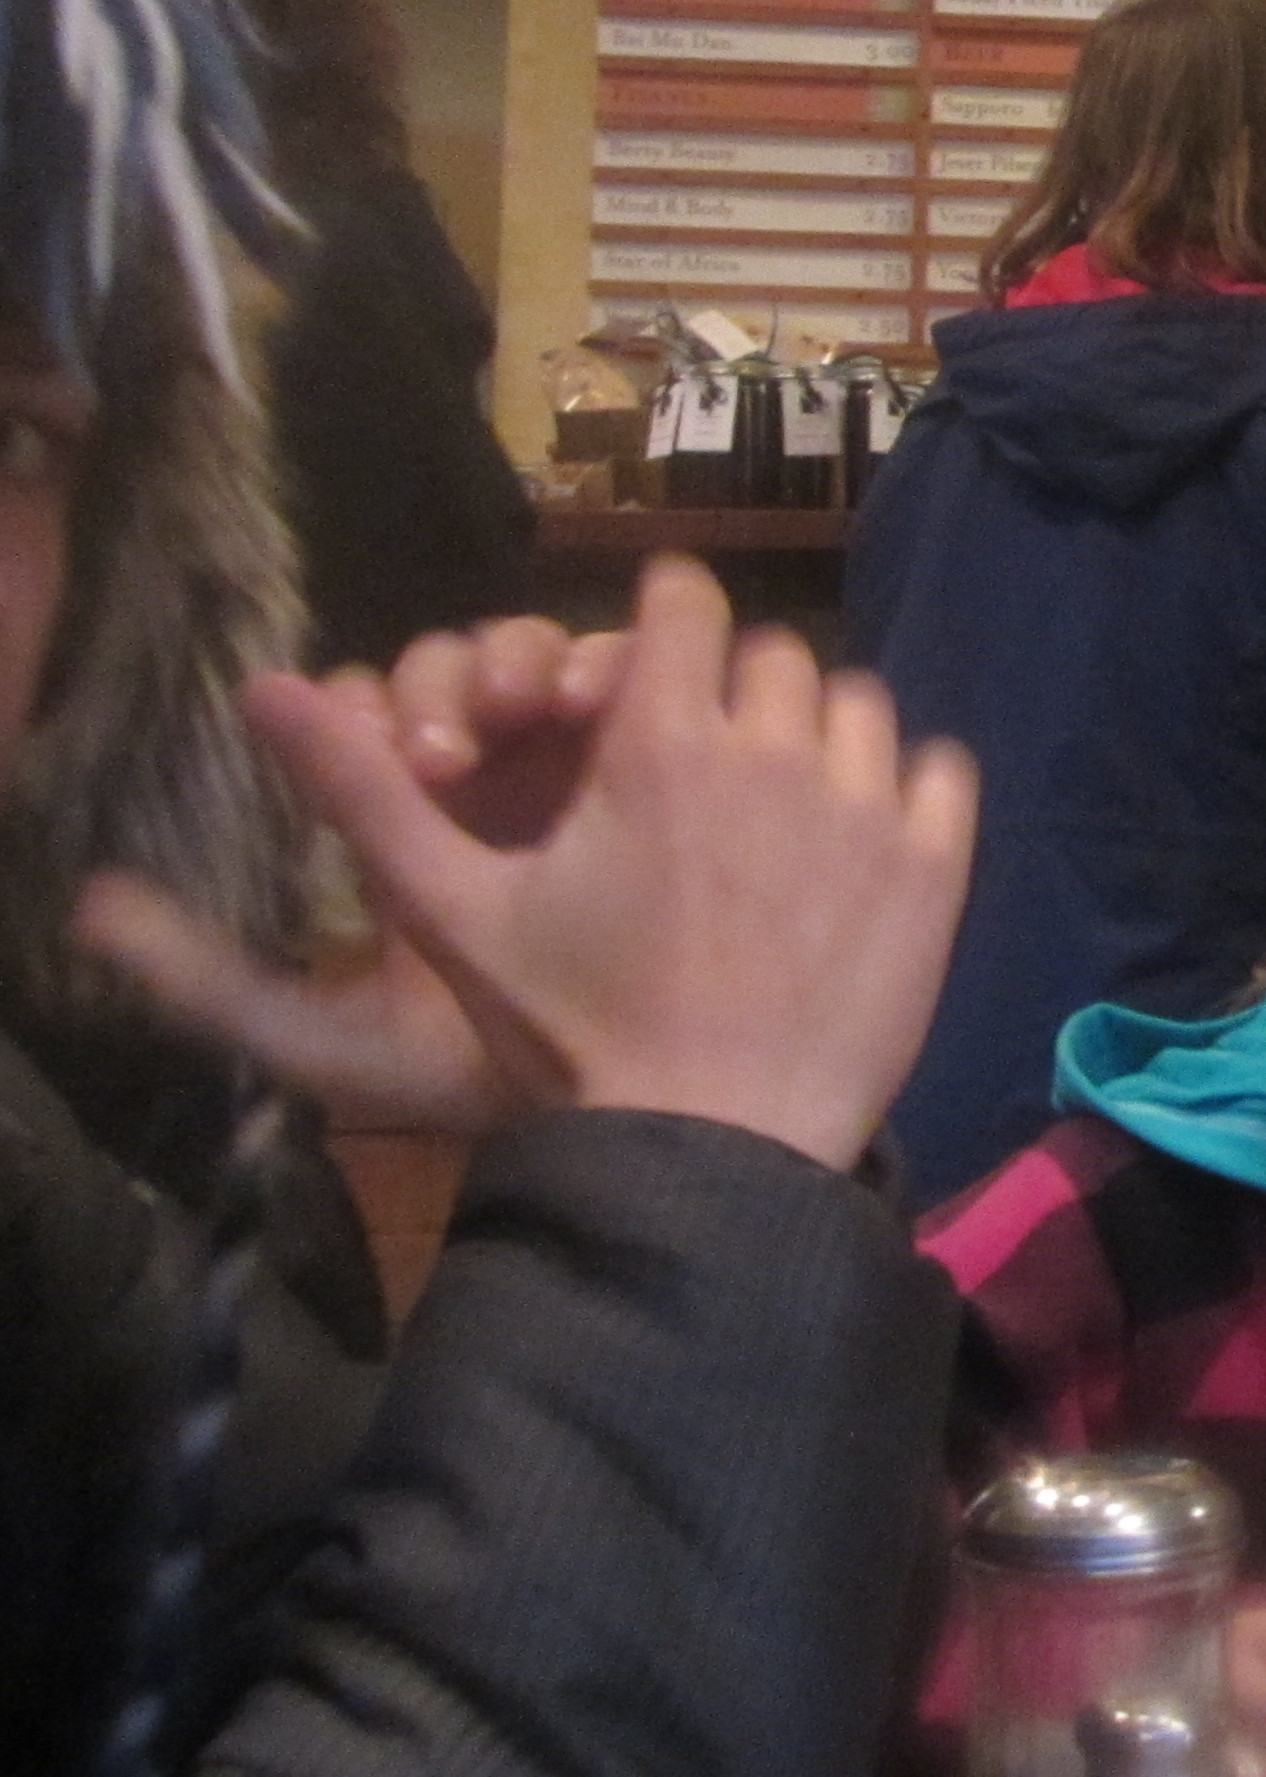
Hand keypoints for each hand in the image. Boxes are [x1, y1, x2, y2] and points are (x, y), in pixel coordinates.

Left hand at [73, 610, 645, 1130]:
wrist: (633, 1118)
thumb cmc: (487, 1074)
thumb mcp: (333, 1040)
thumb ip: (213, 982)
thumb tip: (88, 908)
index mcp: (407, 826)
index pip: (367, 717)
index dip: (367, 716)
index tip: (395, 762)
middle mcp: (491, 779)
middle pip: (455, 672)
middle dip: (452, 686)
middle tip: (459, 746)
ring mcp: (581, 764)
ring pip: (540, 658)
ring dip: (533, 662)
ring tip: (548, 705)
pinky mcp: (665, 762)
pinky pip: (639, 679)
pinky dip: (617, 665)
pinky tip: (614, 701)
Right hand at [89, 556, 970, 1169]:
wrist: (705, 1155)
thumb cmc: (571, 1039)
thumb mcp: (453, 914)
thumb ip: (364, 793)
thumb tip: (260, 686)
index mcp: (655, 743)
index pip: (682, 599)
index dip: (665, 624)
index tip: (652, 674)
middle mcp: (772, 752)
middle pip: (771, 653)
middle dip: (733, 690)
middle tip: (703, 769)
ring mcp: (864, 807)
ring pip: (857, 703)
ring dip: (820, 736)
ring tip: (780, 814)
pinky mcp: (935, 867)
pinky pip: (944, 770)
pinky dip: (910, 789)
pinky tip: (860, 845)